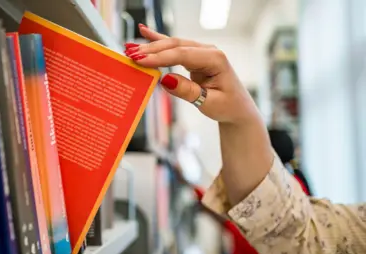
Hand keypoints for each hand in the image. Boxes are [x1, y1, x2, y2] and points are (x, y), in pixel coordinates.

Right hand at [126, 25, 272, 205]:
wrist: (237, 108)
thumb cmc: (227, 106)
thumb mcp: (209, 103)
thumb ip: (187, 91)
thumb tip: (165, 79)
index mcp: (215, 59)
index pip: (182, 55)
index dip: (160, 57)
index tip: (140, 61)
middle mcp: (208, 51)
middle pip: (175, 46)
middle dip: (151, 50)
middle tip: (130, 55)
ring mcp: (201, 52)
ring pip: (172, 45)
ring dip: (151, 46)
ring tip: (130, 48)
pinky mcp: (194, 56)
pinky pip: (174, 47)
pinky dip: (159, 40)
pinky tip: (144, 31)